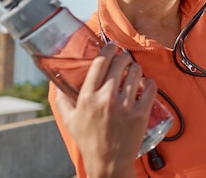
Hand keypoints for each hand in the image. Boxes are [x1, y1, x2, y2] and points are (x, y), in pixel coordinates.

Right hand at [54, 42, 155, 177]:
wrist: (108, 161)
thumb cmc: (89, 140)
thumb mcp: (70, 120)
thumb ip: (63, 101)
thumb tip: (55, 85)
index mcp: (88, 97)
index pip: (99, 63)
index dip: (107, 50)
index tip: (111, 46)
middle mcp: (106, 98)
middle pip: (119, 64)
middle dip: (123, 57)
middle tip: (124, 59)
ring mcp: (125, 105)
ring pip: (136, 72)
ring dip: (136, 69)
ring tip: (134, 71)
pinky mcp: (141, 112)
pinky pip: (150, 87)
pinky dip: (149, 82)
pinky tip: (145, 84)